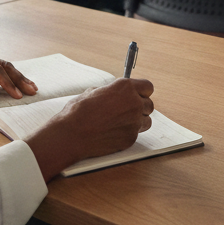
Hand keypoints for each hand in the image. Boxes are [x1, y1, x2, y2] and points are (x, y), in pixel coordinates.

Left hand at [0, 49, 36, 100]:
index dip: (8, 83)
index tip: (17, 95)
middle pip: (5, 66)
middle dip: (20, 78)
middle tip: (33, 90)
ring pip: (5, 66)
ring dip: (18, 77)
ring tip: (31, 87)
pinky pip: (0, 69)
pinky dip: (11, 76)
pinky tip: (18, 83)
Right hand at [26, 78, 153, 181]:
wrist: (73, 134)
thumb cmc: (79, 111)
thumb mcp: (94, 91)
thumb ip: (110, 91)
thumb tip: (114, 94)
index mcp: (125, 87)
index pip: (148, 87)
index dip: (142, 91)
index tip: (137, 95)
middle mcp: (134, 103)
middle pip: (149, 105)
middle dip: (140, 107)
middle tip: (126, 110)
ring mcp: (134, 122)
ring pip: (147, 121)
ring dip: (138, 121)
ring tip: (121, 122)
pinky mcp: (131, 137)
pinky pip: (136, 133)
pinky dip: (128, 133)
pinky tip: (114, 132)